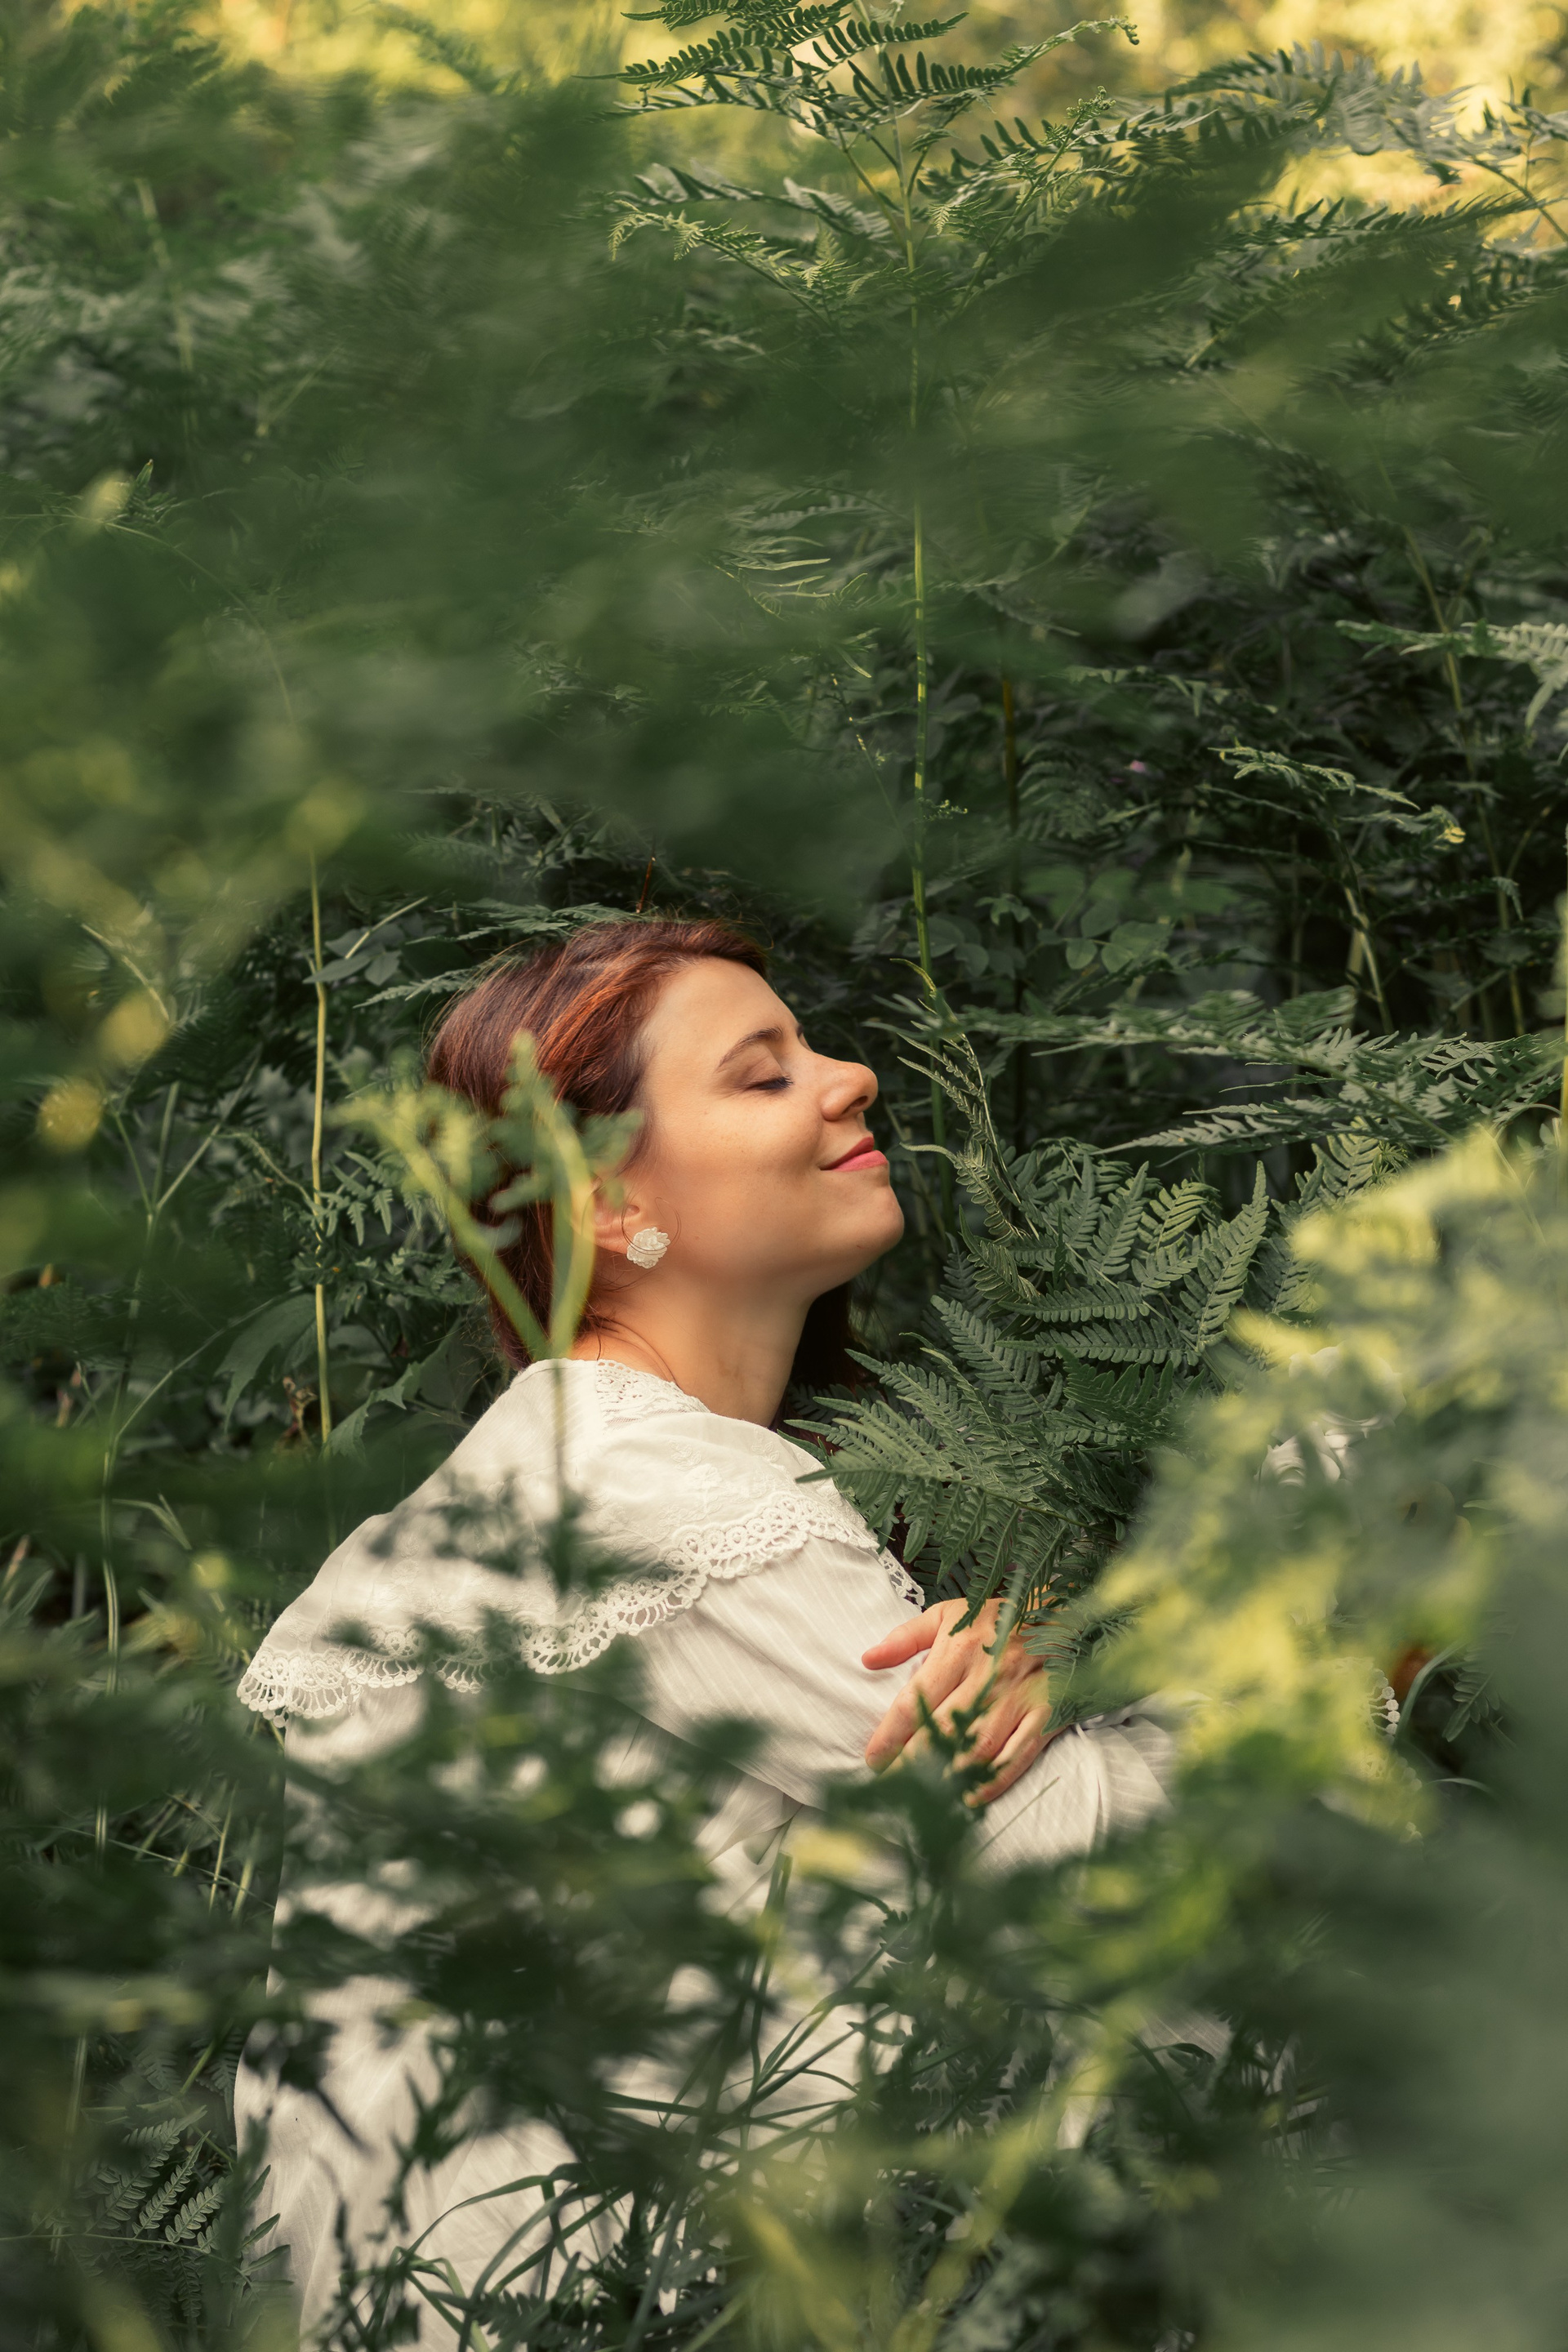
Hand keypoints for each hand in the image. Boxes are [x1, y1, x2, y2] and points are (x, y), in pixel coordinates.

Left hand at [861, 1597, 1052, 1806]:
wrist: (1062, 1612)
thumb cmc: (997, 1616)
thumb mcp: (947, 1613)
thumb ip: (905, 1638)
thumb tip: (868, 1659)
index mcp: (957, 1651)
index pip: (914, 1701)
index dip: (889, 1736)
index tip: (872, 1759)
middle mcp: (986, 1677)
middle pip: (941, 1729)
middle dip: (911, 1763)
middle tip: (892, 1786)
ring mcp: (1017, 1697)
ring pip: (978, 1746)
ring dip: (949, 1775)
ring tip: (924, 1796)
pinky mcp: (1045, 1713)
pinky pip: (1018, 1754)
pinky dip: (994, 1780)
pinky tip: (971, 1796)